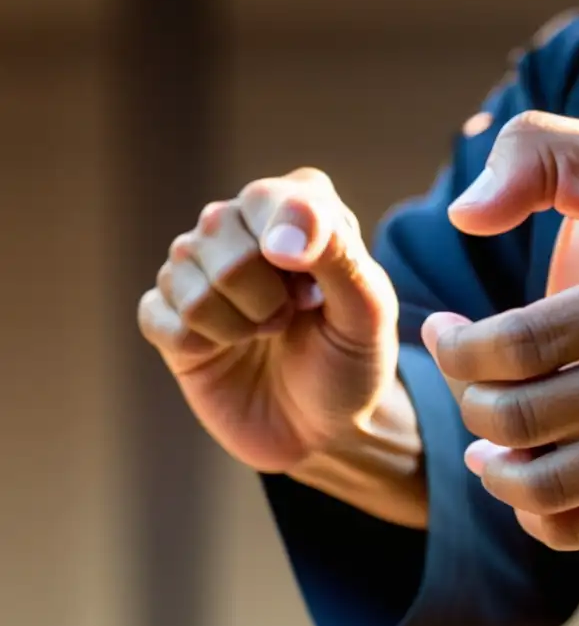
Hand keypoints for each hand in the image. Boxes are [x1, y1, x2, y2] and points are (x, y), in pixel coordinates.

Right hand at [138, 167, 400, 472]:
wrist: (322, 426)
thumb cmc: (352, 357)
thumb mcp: (369, 311)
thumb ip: (340, 258)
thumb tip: (280, 239)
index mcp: (297, 202)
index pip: (270, 199)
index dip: (288, 241)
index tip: (311, 291)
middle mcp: (238, 220)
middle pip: (220, 236)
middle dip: (267, 296)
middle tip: (294, 316)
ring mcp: (194, 265)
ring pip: (190, 283)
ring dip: (239, 325)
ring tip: (267, 331)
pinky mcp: (165, 313)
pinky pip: (162, 320)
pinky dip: (203, 347)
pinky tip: (228, 348)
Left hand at [423, 112, 578, 549]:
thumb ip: (541, 149)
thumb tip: (463, 214)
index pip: (521, 341)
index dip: (456, 344)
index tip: (441, 327)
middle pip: (526, 415)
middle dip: (468, 399)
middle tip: (465, 376)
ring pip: (548, 483)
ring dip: (490, 464)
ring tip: (481, 438)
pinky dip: (534, 509)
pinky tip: (523, 472)